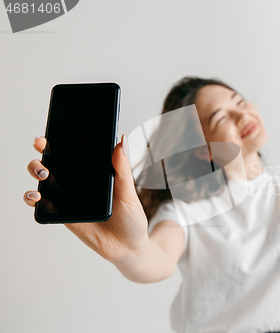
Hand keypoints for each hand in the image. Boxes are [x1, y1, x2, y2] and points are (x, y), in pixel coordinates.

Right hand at [24, 135, 149, 263]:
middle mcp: (79, 182)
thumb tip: (121, 140)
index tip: (53, 132)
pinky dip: (34, 199)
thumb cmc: (131, 217)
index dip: (62, 140)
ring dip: (36, 172)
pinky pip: (44, 205)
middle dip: (43, 152)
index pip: (75, 152)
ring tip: (43, 173)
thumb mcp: (129, 192)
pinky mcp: (63, 215)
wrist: (128, 246)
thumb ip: (122, 168)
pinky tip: (36, 196)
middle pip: (55, 162)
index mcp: (95, 173)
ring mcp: (69, 198)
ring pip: (44, 181)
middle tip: (43, 147)